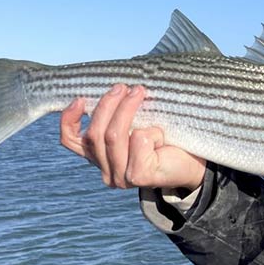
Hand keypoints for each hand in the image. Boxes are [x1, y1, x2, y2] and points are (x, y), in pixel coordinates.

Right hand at [59, 84, 206, 190]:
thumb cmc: (165, 138)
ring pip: (113, 137)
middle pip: (94, 134)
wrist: (194, 162)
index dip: (69, 119)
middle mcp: (106, 171)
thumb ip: (118, 115)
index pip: (70, 141)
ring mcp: (122, 177)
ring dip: (127, 109)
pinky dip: (151, 131)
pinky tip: (161, 133)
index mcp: (99, 157)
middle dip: (108, 105)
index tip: (80, 98)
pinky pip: (138, 142)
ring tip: (140, 92)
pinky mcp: (139, 177)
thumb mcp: (137, 123)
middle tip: (125, 86)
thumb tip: (112, 87)